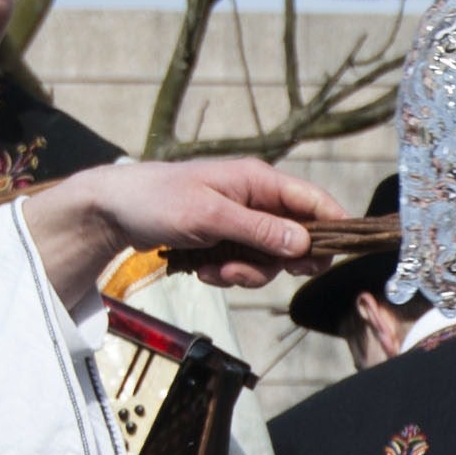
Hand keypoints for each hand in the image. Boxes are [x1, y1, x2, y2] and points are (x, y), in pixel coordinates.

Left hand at [20, 156, 346, 308]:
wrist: (113, 210)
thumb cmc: (157, 200)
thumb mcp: (210, 217)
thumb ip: (260, 231)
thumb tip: (306, 244)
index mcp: (258, 181)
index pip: (314, 201)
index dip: (336, 226)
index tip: (342, 255)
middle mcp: (257, 199)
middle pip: (298, 238)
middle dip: (277, 262)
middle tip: (251, 268)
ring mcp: (243, 221)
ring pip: (271, 259)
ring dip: (246, 272)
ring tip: (214, 268)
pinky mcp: (228, 239)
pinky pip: (246, 265)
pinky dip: (228, 273)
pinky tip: (202, 268)